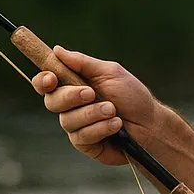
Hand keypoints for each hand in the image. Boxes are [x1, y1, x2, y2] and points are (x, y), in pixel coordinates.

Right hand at [32, 47, 157, 165]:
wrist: (151, 124)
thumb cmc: (132, 96)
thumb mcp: (110, 73)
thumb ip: (83, 63)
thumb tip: (57, 49)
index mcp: (73, 85)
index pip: (46, 83)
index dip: (43, 80)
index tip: (52, 78)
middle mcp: (70, 106)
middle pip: (51, 102)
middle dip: (71, 97)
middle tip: (92, 94)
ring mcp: (76, 126)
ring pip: (67, 120)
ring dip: (93, 113)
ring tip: (113, 111)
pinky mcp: (85, 144)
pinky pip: (81, 137)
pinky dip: (100, 128)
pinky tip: (116, 125)